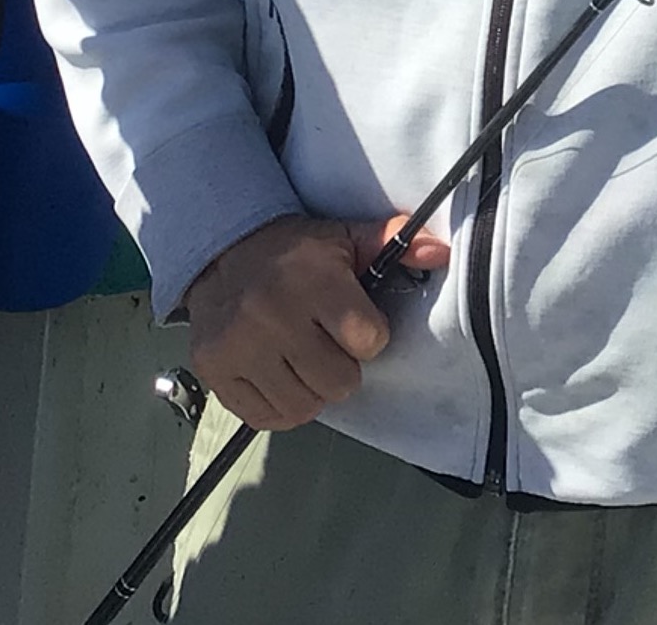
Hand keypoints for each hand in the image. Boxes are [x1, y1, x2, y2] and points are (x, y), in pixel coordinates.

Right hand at [182, 212, 449, 430]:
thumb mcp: (346, 238)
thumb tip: (442, 252)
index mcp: (314, 282)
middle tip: (332, 347)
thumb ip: (395, 241)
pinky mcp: (215, 373)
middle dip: (344, 367)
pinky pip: (265, 418)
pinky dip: (282, 407)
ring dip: (314, 391)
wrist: (224, 255)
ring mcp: (239, 349)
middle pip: (338, 381)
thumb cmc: (298, 252)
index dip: (370, 336)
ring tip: (308, 363)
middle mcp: (273, 317)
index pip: (367, 340)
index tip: (358, 324)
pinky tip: (283, 379)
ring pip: (304, 406)